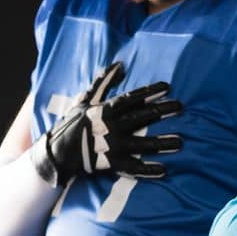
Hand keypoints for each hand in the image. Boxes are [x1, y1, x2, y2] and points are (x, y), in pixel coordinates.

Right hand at [31, 61, 182, 184]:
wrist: (56, 152)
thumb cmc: (72, 123)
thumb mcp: (85, 99)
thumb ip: (104, 83)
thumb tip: (120, 65)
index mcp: (104, 110)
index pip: (131, 98)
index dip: (149, 92)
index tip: (168, 87)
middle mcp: (109, 126)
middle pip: (140, 117)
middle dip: (161, 112)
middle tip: (180, 107)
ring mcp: (110, 146)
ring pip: (140, 143)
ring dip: (161, 143)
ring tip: (180, 142)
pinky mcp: (109, 164)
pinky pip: (131, 167)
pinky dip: (147, 170)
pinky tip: (163, 170)